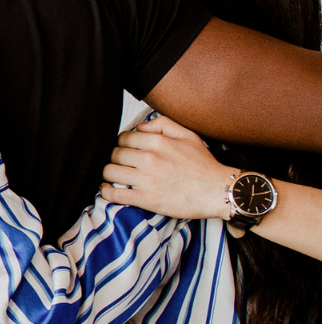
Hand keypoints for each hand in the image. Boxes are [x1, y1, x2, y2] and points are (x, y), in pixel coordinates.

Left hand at [101, 114, 233, 219]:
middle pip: (114, 154)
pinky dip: (106, 191)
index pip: (123, 138)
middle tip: (123, 164)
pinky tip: (108, 189)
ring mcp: (146, 180)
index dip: (123, 144)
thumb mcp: (188, 135)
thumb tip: (139, 126)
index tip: (127, 150)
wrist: (218, 192)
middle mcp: (149, 159)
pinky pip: (114, 194)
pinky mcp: (146, 199)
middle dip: (116, 158)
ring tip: (116, 176)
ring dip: (110, 174)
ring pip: (110, 172)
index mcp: (158, 142)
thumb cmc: (204, 165)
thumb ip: (162, 124)